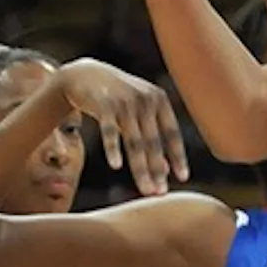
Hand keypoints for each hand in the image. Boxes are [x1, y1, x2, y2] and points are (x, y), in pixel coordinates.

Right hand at [54, 59, 188, 195]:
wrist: (84, 73)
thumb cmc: (117, 98)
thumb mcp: (139, 115)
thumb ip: (153, 138)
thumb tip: (166, 171)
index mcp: (159, 100)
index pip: (172, 133)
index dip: (178, 156)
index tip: (183, 178)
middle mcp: (145, 100)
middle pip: (153, 142)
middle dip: (157, 170)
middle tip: (159, 193)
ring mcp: (125, 101)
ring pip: (135, 141)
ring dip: (140, 168)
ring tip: (146, 190)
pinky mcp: (104, 104)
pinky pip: (110, 131)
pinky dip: (113, 148)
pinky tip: (117, 166)